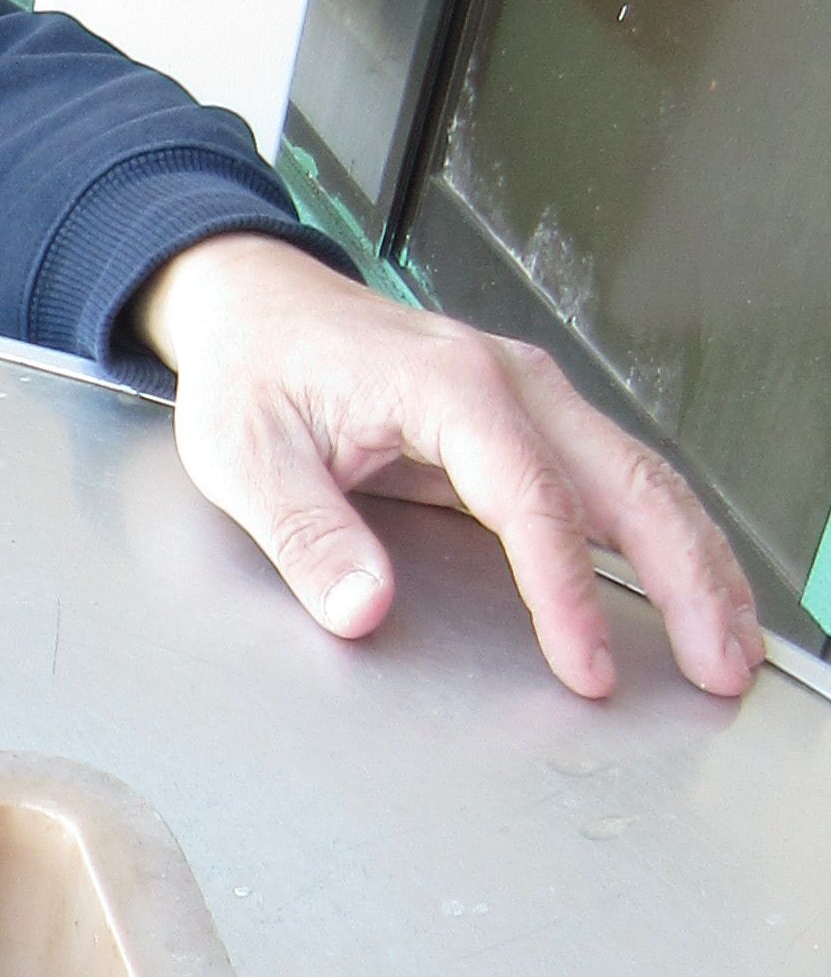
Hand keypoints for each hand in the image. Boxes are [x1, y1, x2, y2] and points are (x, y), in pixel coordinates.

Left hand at [130, 231, 761, 699]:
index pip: (532, 502)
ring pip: (641, 479)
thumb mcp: (247, 458)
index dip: (564, 593)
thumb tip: (362, 609)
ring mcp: (529, 398)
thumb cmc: (253, 373)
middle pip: (629, 482)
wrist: (257, 310)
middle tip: (718, 665)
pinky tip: (690, 590)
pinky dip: (664, 538)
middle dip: (687, 579)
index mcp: (445, 386)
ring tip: (729, 645)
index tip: (585, 666)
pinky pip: (615, 481)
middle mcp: (509, 383)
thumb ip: (308, 535)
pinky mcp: (530, 422)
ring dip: (696, 563)